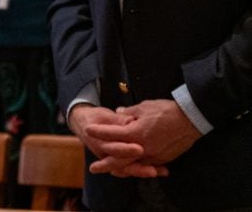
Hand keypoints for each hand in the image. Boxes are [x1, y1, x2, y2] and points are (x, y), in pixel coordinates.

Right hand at [69, 104, 164, 177]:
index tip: (140, 149)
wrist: (83, 123)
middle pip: (122, 165)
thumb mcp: (104, 116)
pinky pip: (131, 167)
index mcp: (98, 142)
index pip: (113, 149)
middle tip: (154, 170)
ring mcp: (111, 159)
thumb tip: (131, 121)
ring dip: (144, 171)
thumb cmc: (95, 118)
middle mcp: (104, 154)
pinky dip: (145, 169)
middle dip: (139, 168)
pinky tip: (161, 170)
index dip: (126, 150)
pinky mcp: (119, 161)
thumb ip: (119, 120)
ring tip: (160, 171)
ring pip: (128, 169)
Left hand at [85, 99, 200, 170]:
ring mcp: (153, 155)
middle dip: (105, 164)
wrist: (191, 120)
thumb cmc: (166, 111)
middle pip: (119, 158)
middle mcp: (143, 147)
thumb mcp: (144, 107)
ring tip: (109, 171)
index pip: (112, 134)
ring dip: (120, 168)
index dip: (99, 131)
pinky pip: (146, 165)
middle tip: (93, 168)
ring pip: (133, 165)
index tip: (87, 129)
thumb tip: (119, 112)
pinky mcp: (163, 159)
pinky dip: (136, 167)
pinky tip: (130, 168)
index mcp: (135, 132)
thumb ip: (129, 112)